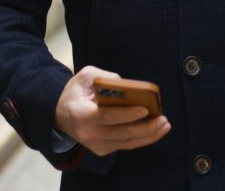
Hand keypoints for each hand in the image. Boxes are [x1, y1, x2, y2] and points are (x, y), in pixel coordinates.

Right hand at [54, 65, 170, 156]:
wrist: (59, 114)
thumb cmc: (76, 92)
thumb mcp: (85, 76)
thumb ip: (105, 77)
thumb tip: (128, 86)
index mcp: (82, 114)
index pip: (107, 116)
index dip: (126, 114)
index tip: (144, 109)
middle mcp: (88, 133)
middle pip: (121, 133)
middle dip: (145, 127)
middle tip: (163, 119)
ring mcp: (95, 144)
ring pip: (126, 142)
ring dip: (148, 135)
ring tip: (164, 125)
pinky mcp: (101, 149)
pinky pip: (124, 145)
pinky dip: (141, 139)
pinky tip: (154, 131)